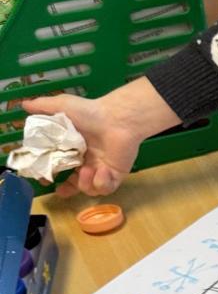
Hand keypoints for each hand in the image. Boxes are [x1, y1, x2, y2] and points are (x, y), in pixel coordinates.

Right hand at [22, 79, 179, 197]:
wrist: (117, 118)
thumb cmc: (90, 112)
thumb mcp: (62, 106)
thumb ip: (43, 107)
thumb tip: (24, 104)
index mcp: (75, 149)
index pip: (60, 167)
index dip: (51, 176)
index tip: (45, 180)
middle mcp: (88, 160)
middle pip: (75, 183)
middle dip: (67, 189)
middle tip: (61, 188)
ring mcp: (103, 168)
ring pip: (90, 189)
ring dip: (85, 183)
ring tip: (86, 169)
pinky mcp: (116, 174)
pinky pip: (106, 188)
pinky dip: (101, 183)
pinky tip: (101, 171)